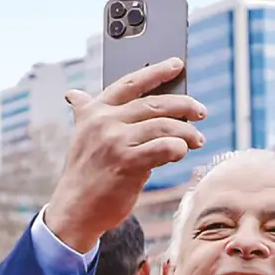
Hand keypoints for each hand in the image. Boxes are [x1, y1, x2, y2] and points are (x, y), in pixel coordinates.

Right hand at [45, 58, 206, 251]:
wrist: (75, 209)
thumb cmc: (85, 175)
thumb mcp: (81, 137)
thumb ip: (86, 114)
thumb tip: (74, 95)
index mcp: (94, 112)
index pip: (130, 83)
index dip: (156, 71)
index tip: (177, 64)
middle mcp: (103, 122)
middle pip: (154, 103)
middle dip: (184, 105)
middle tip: (201, 112)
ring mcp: (114, 141)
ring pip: (164, 125)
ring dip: (187, 132)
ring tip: (197, 139)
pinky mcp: (127, 162)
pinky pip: (164, 148)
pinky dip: (178, 148)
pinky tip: (182, 152)